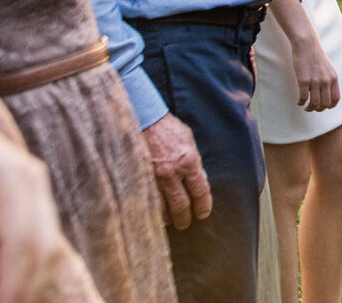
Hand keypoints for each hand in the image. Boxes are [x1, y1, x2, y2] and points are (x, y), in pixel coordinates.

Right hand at [139, 115, 211, 229]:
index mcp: (189, 162)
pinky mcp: (138, 178)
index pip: (200, 191)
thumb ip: (194, 162)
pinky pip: (146, 201)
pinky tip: (152, 214)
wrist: (143, 118)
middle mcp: (172, 172)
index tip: (203, 214)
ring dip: (167, 218)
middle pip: (181, 205)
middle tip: (185, 223)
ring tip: (169, 222)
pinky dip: (151, 210)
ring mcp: (153, 177)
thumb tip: (198, 180)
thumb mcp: (188, 141)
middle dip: (185, 218)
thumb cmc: (168, 128)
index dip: (203, 206)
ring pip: (162, 208)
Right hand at [290, 36, 339, 111]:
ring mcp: (315, 81)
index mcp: (333, 78)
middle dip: (319, 109)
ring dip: (309, 108)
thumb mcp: (328, 68)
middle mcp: (326, 81)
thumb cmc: (316, 55)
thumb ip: (329, 79)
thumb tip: (326, 92)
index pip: (335, 99)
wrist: (307, 45)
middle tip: (312, 108)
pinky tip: (299, 102)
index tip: (323, 107)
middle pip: (325, 104)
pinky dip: (301, 103)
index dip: (330, 106)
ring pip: (314, 103)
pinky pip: (303, 98)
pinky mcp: (303, 80)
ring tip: (306, 107)